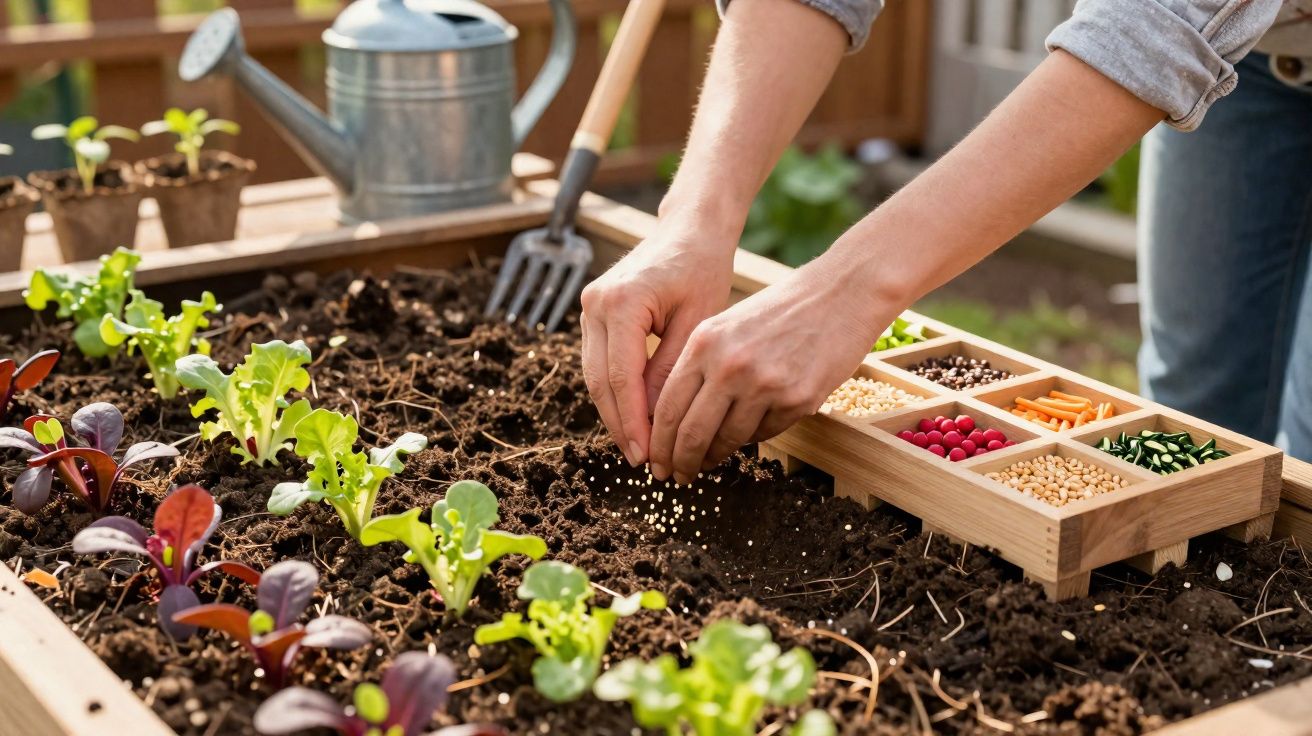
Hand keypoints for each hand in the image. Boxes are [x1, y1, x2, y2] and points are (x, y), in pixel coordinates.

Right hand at [579, 223, 736, 466]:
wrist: (689, 229)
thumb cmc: (703, 268)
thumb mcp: (697, 323)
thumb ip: (672, 371)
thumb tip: (658, 423)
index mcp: (621, 302)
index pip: (622, 377)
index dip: (634, 422)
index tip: (648, 455)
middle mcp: (595, 304)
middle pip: (600, 381)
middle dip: (620, 425)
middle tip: (642, 462)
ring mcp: (589, 307)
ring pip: (595, 375)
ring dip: (615, 413)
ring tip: (638, 447)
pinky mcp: (594, 313)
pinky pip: (600, 362)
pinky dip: (615, 392)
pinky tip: (635, 417)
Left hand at [647, 258, 887, 483]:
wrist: (840, 295)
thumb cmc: (780, 311)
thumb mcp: (727, 327)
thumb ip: (700, 367)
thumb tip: (675, 421)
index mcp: (704, 343)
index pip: (668, 407)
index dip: (659, 443)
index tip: (657, 461)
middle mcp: (729, 365)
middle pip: (691, 433)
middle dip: (680, 463)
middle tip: (677, 478)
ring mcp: (764, 384)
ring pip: (727, 440)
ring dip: (714, 458)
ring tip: (707, 464)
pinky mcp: (797, 400)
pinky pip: (764, 433)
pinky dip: (753, 438)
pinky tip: (748, 433)